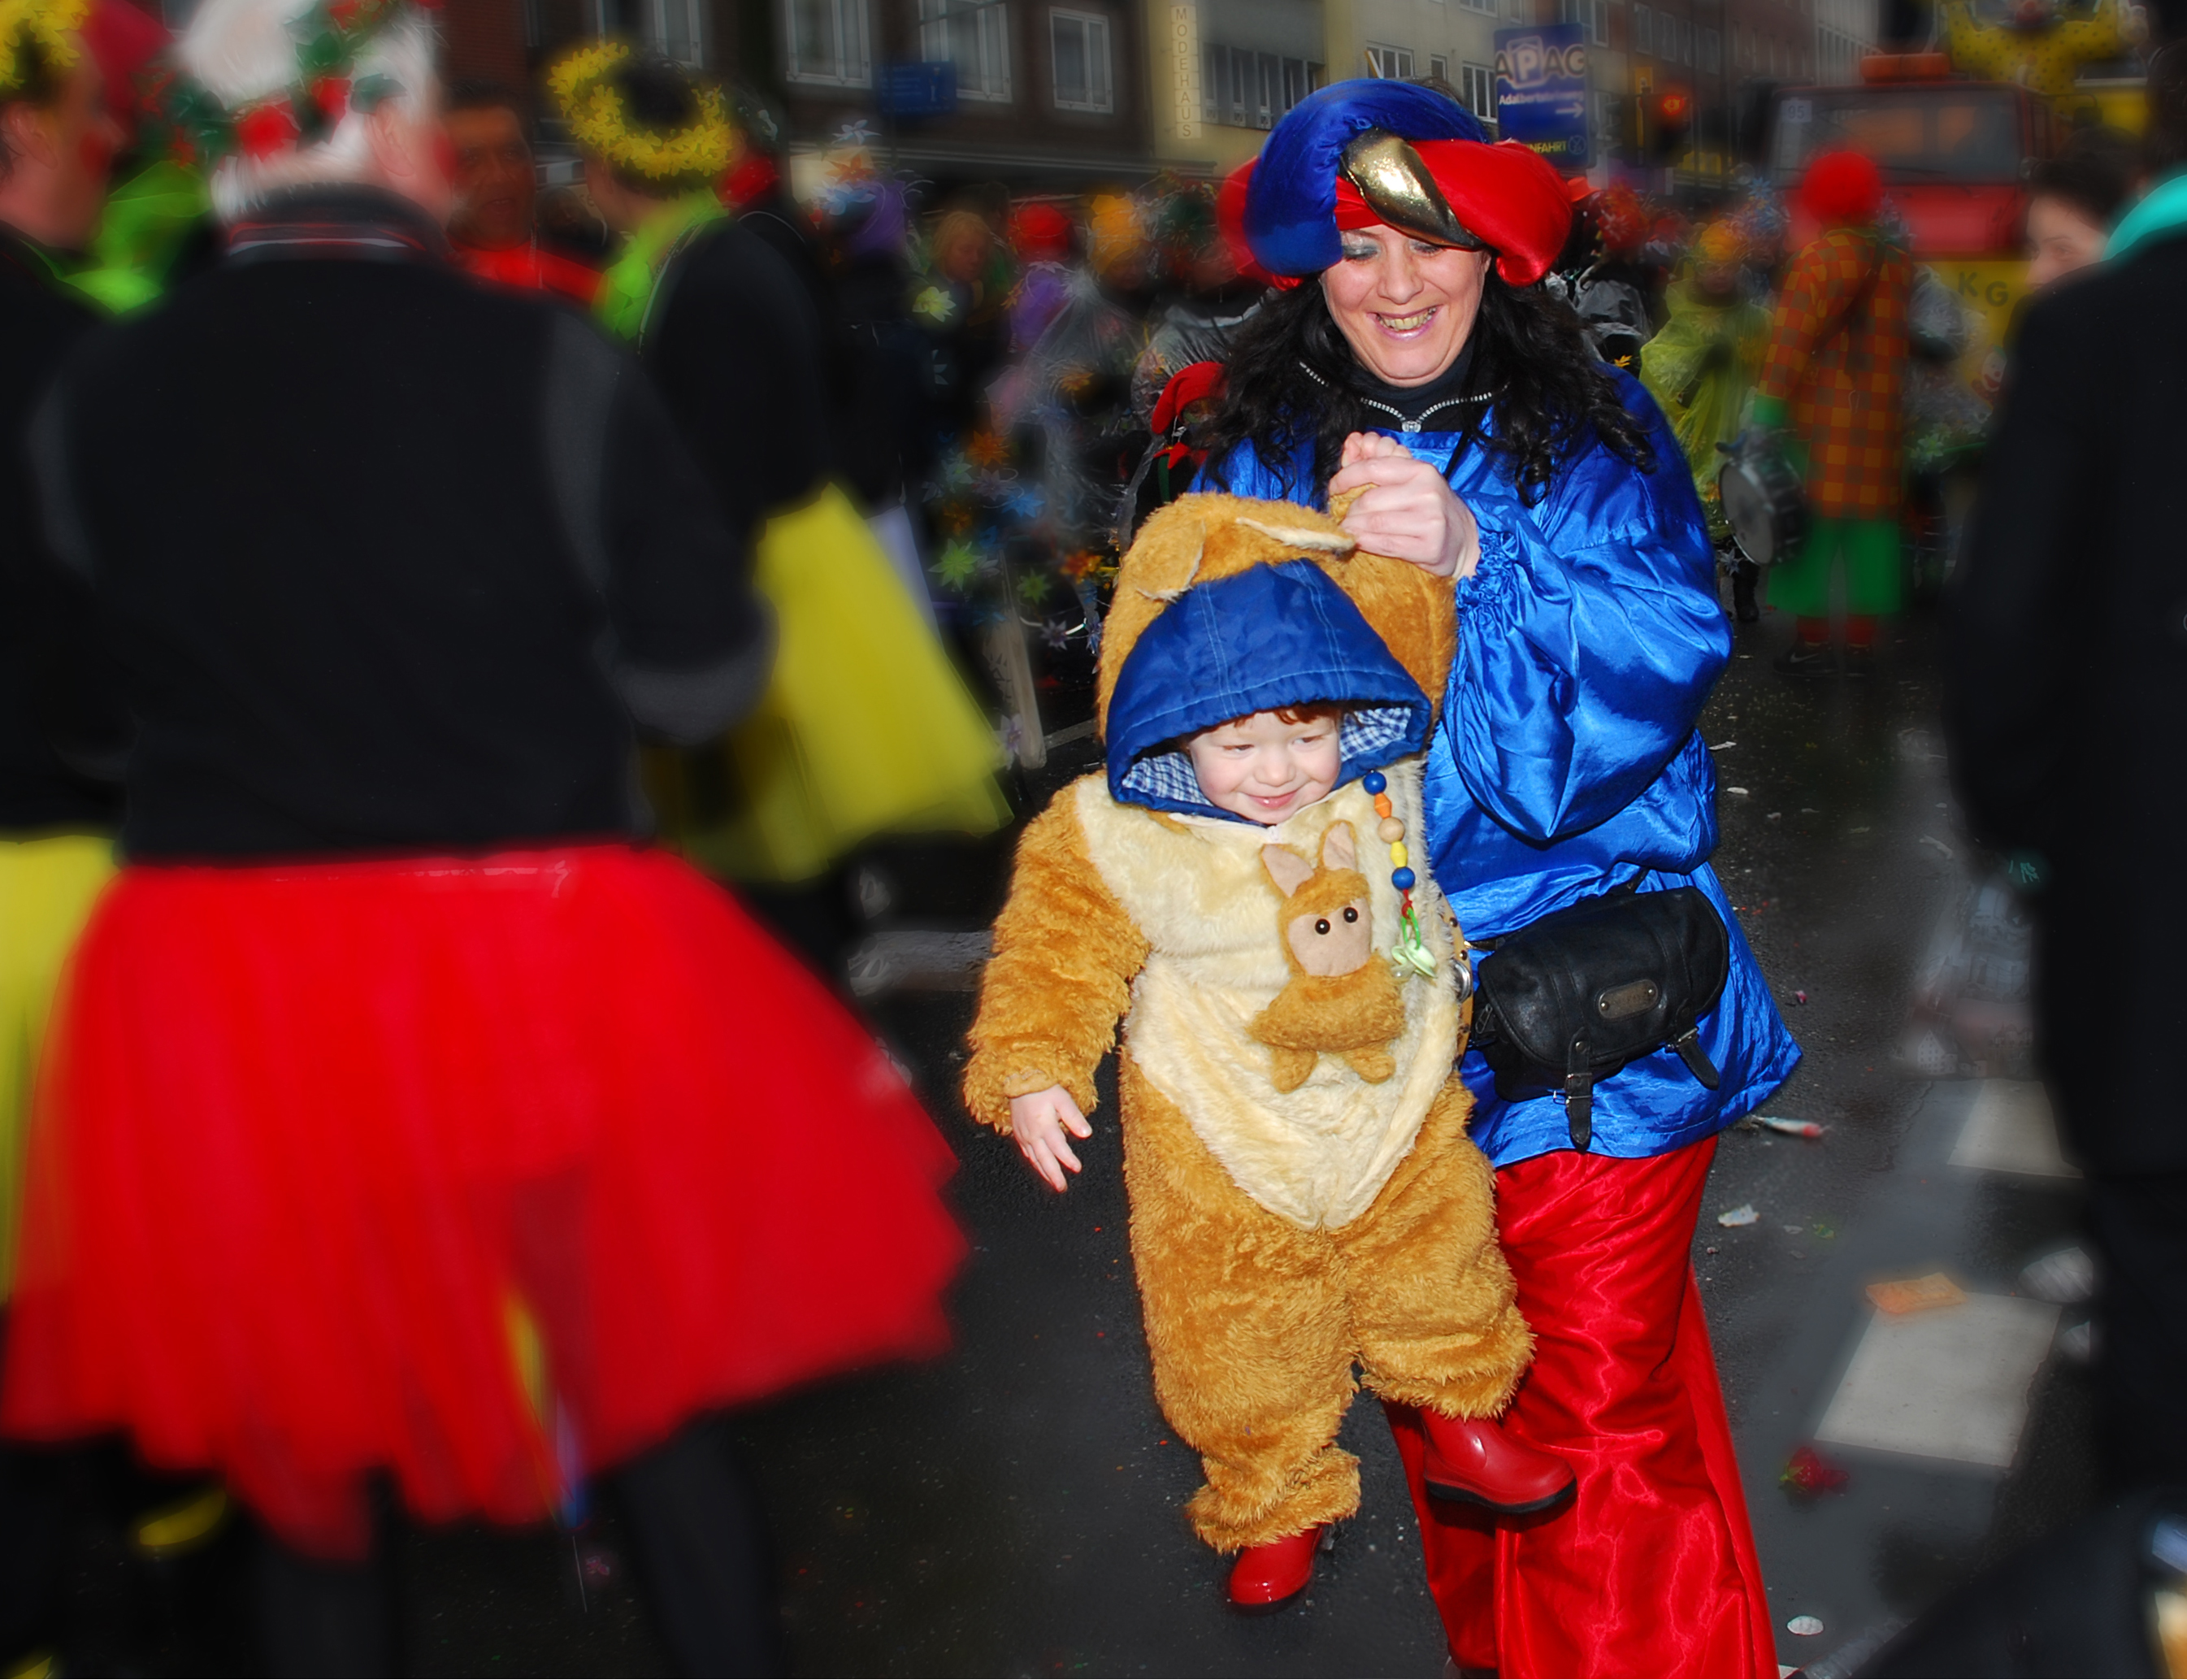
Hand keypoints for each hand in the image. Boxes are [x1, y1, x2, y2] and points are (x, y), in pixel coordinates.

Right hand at [1008, 1085, 1090, 1192]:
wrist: (1018, 1079)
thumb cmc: (1042, 1087)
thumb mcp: (1062, 1098)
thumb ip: (1074, 1117)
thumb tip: (1086, 1134)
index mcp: (1044, 1126)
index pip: (1059, 1148)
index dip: (1068, 1160)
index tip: (1077, 1168)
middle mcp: (1032, 1134)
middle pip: (1044, 1159)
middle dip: (1054, 1175)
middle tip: (1062, 1188)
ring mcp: (1023, 1135)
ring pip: (1034, 1158)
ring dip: (1044, 1172)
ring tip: (1052, 1183)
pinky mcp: (1018, 1132)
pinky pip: (1026, 1152)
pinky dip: (1034, 1162)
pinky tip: (1038, 1166)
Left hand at [1327, 432, 1480, 579]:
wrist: (1463, 539)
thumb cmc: (1430, 508)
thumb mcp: (1411, 482)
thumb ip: (1380, 466)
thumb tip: (1350, 443)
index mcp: (1420, 471)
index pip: (1373, 468)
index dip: (1346, 477)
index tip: (1333, 488)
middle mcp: (1427, 493)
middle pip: (1369, 500)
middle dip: (1349, 511)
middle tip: (1343, 518)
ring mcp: (1429, 520)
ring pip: (1374, 523)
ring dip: (1354, 529)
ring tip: (1348, 531)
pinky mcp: (1428, 546)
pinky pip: (1385, 544)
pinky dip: (1366, 543)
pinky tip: (1360, 542)